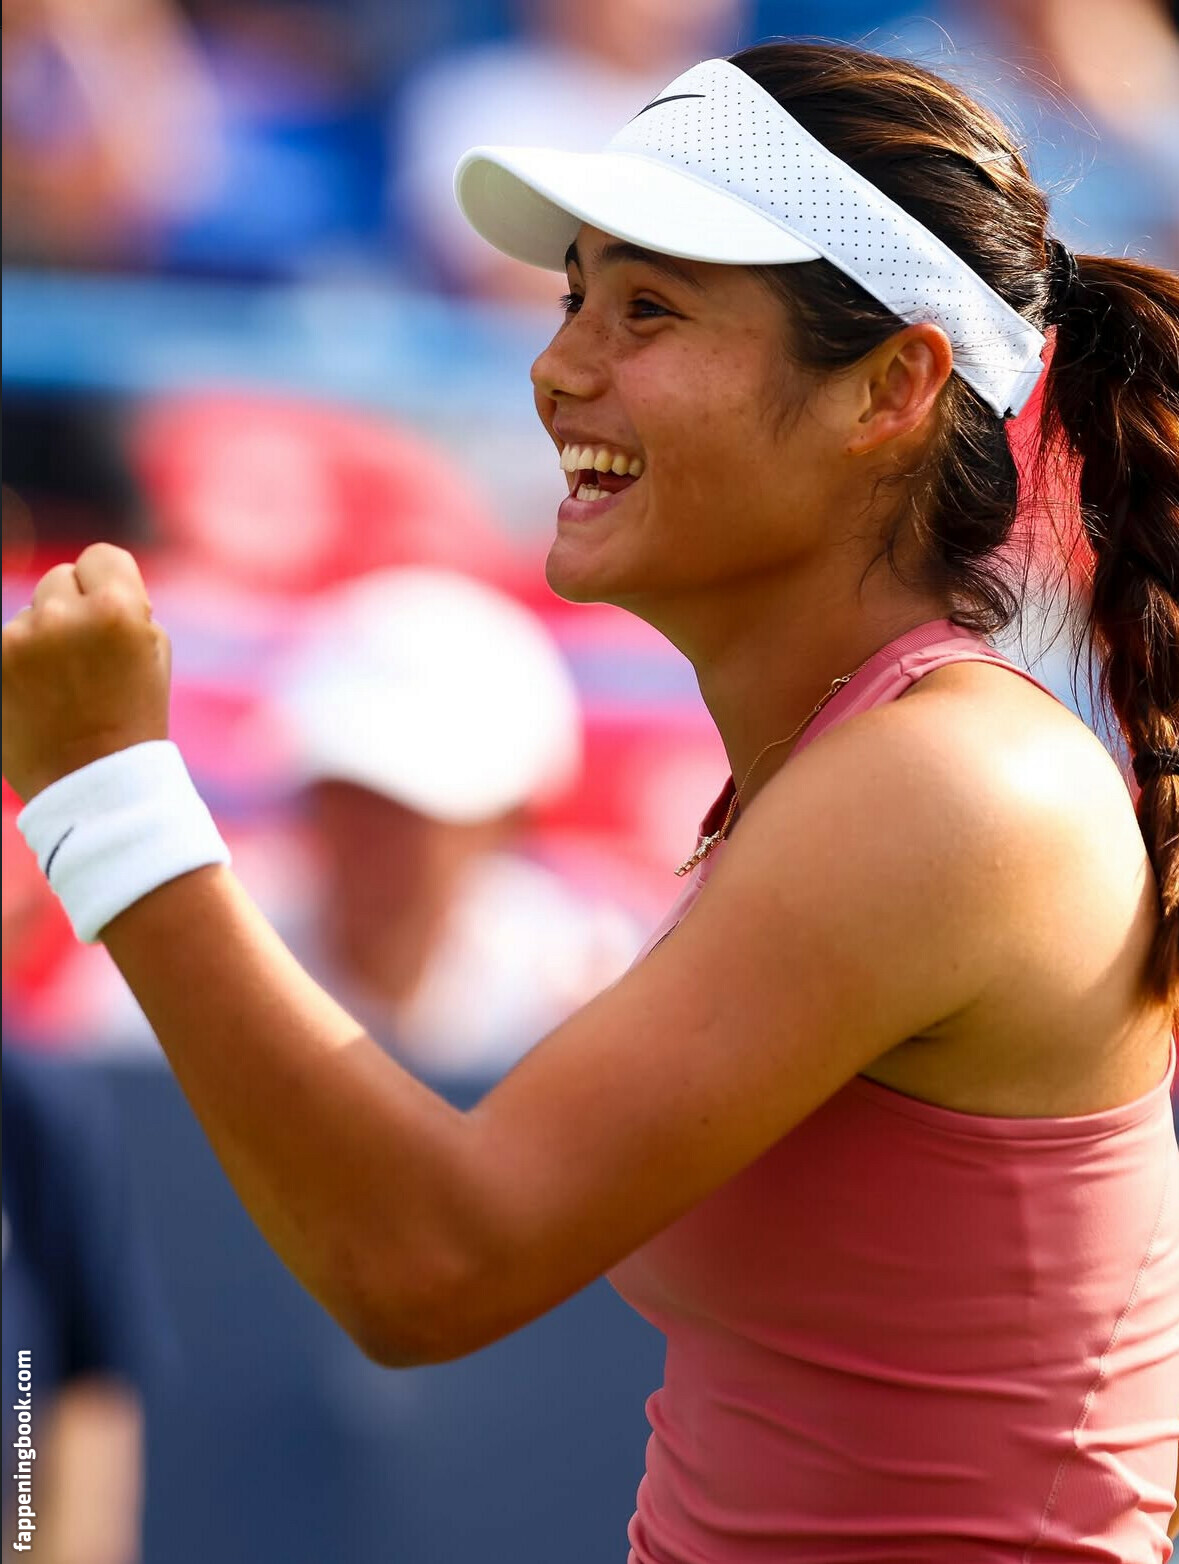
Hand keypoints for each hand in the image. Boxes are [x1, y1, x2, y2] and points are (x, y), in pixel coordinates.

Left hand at [2, 544, 170, 802]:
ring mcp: (21, 639)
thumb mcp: (153, 654)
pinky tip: (37, 696)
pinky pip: (6, 642)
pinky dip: (18, 663)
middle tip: (86, 660)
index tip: (110, 616)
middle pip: (59, 579)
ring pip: (29, 614)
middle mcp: (64, 615)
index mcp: (117, 610)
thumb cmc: (133, 717)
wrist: (93, 783)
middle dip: (72, 609)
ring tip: (61, 687)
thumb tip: (92, 582)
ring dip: (42, 638)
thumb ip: (128, 605)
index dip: (109, 584)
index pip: (101, 556)